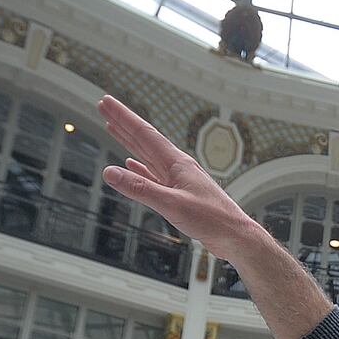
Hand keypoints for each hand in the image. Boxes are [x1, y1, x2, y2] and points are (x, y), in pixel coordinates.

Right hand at [97, 95, 254, 261]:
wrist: (234, 235)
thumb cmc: (212, 219)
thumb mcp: (171, 204)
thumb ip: (140, 189)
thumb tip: (110, 173)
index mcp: (177, 163)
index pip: (144, 134)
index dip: (123, 117)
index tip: (106, 102)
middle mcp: (177, 166)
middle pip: (144, 140)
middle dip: (122, 123)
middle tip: (104, 107)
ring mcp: (178, 180)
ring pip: (147, 155)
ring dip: (129, 142)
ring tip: (114, 129)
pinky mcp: (179, 194)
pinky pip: (154, 176)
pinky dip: (140, 168)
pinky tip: (132, 165)